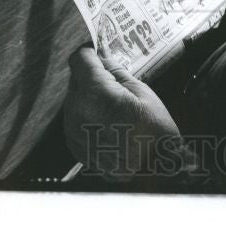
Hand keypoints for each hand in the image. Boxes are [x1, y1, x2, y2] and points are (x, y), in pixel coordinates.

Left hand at [64, 45, 179, 180]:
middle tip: (117, 85)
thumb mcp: (143, 92)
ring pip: (75, 98)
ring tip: (116, 108)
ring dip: (90, 96)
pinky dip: (88, 114)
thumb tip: (102, 59)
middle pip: (76, 79)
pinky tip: (109, 123)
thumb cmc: (153, 132)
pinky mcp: (73, 143)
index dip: (90, 52)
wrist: (152, 174)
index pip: (79, 59)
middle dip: (92, 76)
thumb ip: (117, 72)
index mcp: (95, 93)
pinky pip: (75, 117)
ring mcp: (72, 129)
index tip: (100, 52)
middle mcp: (77, 110)